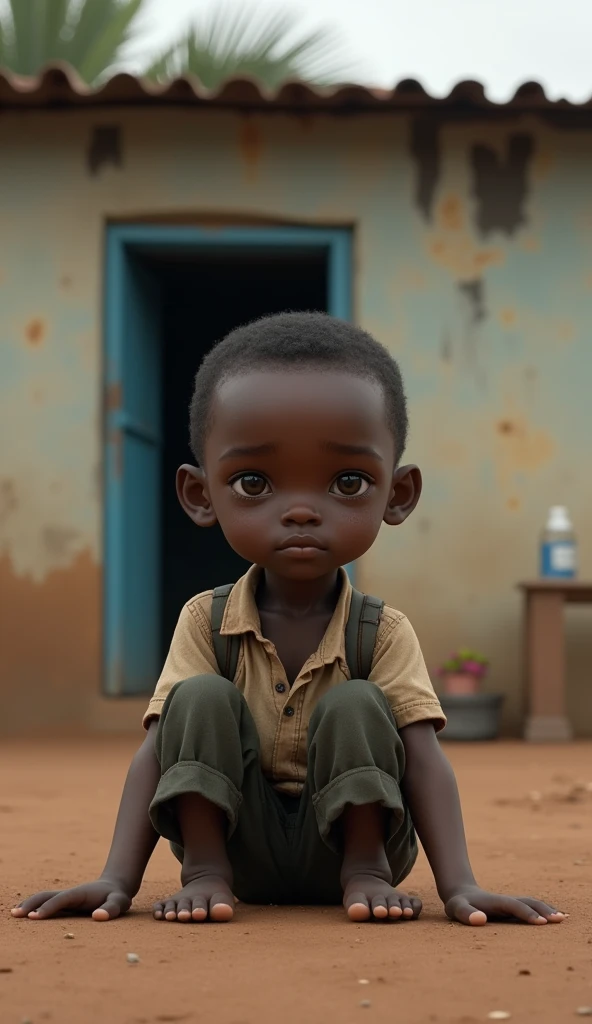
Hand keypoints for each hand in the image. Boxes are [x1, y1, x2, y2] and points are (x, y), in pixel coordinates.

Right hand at [11, 878, 133, 920]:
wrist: (115, 886)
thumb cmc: (117, 897)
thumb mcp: (119, 902)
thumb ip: (110, 909)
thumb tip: (97, 916)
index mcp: (80, 893)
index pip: (61, 899)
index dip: (48, 907)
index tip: (34, 917)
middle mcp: (70, 894)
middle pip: (46, 895)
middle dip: (32, 904)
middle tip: (17, 915)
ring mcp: (66, 897)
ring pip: (43, 898)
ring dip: (29, 904)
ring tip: (14, 914)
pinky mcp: (64, 903)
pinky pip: (46, 903)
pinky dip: (33, 906)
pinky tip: (25, 914)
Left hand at [444, 886, 566, 926]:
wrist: (460, 892)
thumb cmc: (458, 904)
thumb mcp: (457, 908)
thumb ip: (467, 914)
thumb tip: (480, 920)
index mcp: (496, 901)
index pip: (515, 906)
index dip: (528, 913)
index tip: (542, 922)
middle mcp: (506, 901)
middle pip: (528, 902)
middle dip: (544, 910)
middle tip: (559, 920)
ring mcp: (509, 904)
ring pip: (531, 903)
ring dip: (546, 909)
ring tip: (562, 918)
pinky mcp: (511, 908)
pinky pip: (529, 907)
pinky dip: (542, 910)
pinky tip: (551, 917)